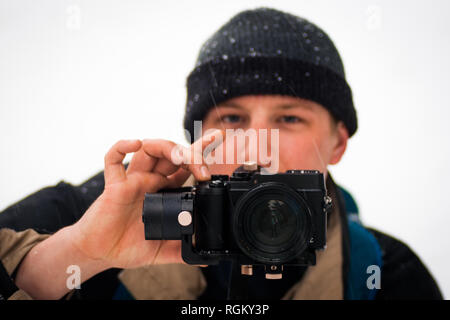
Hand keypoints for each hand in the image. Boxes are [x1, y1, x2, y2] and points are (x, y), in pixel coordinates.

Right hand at [70, 131, 220, 268]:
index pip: (185, 166)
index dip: (200, 152)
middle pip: (172, 154)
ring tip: (180, 157)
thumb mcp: (161, 250)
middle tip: (203, 169)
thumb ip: (181, 250)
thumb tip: (203, 257)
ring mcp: (133, 181)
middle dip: (191, 153)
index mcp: (164, 191)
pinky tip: (135, 144)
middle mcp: (150, 181)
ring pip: (149, 149)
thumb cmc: (127, 246)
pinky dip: (122, 147)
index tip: (217, 139)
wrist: (100, 253)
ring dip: (167, 147)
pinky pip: (113, 160)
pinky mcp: (114, 186)